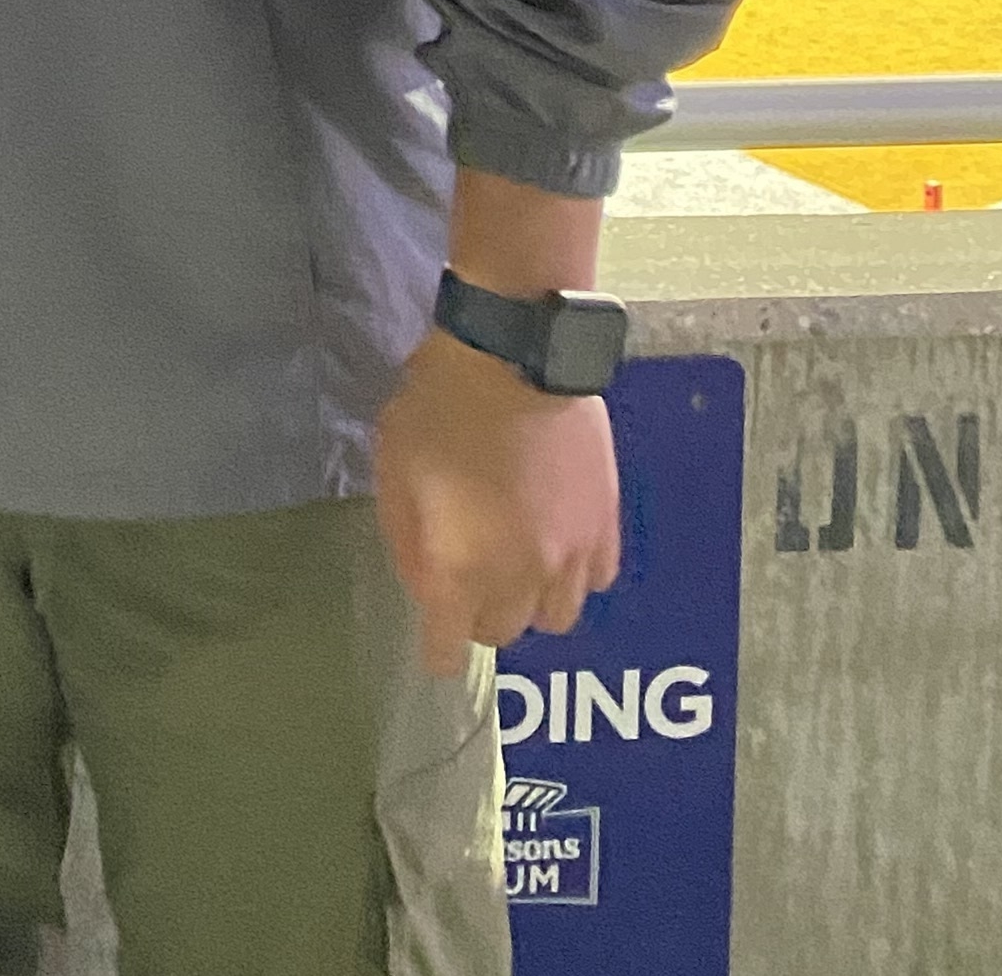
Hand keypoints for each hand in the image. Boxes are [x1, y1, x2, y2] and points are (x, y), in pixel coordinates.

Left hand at [373, 326, 620, 676]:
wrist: (516, 350)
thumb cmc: (440, 403)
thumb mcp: (396, 465)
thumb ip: (408, 536)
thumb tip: (427, 584)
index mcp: (462, 567)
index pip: (450, 646)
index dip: (438, 650)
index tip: (435, 647)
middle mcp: (521, 575)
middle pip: (503, 633)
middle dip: (481, 616)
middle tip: (469, 580)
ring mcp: (571, 554)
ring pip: (556, 616)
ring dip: (531, 600)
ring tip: (517, 563)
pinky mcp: (605, 524)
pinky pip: (596, 579)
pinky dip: (575, 573)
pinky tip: (558, 543)